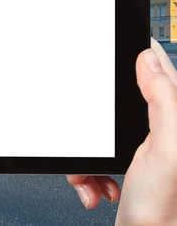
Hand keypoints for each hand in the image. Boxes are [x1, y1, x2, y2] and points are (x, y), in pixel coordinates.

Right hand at [68, 38, 176, 224]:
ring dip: (88, 155)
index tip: (113, 48)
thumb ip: (163, 101)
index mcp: (173, 119)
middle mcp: (162, 131)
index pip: (157, 69)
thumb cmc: (163, 208)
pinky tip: (97, 186)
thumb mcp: (166, 149)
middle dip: (96, 120)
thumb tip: (147, 60)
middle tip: (98, 138)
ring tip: (94, 175)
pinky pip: (95, 155)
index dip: (136, 55)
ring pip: (99, 130)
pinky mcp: (126, 165)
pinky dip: (88, 172)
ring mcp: (142, 148)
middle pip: (116, 102)